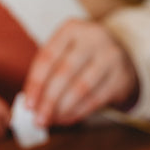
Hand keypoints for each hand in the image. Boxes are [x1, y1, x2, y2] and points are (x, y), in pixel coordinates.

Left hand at [23, 18, 138, 126]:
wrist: (121, 57)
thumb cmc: (82, 58)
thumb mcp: (65, 52)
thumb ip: (47, 73)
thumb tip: (31, 104)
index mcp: (72, 28)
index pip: (48, 57)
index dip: (35, 83)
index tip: (28, 105)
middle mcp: (94, 37)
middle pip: (64, 73)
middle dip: (48, 100)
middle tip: (38, 119)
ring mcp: (111, 56)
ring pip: (81, 88)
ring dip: (63, 109)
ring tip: (52, 121)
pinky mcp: (122, 76)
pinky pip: (96, 99)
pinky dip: (78, 112)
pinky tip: (67, 119)